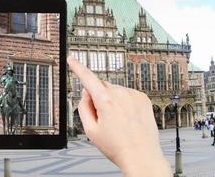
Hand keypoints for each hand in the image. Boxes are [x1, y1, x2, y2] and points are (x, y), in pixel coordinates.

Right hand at [67, 56, 171, 176]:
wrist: (142, 155)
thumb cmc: (118, 146)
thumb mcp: (91, 130)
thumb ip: (83, 107)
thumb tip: (86, 93)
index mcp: (106, 101)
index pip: (87, 78)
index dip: (77, 67)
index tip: (72, 59)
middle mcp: (121, 94)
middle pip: (101, 86)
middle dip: (97, 96)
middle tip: (101, 116)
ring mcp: (134, 95)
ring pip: (115, 90)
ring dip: (111, 100)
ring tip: (117, 120)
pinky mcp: (142, 98)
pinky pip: (127, 94)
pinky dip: (123, 102)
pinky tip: (126, 117)